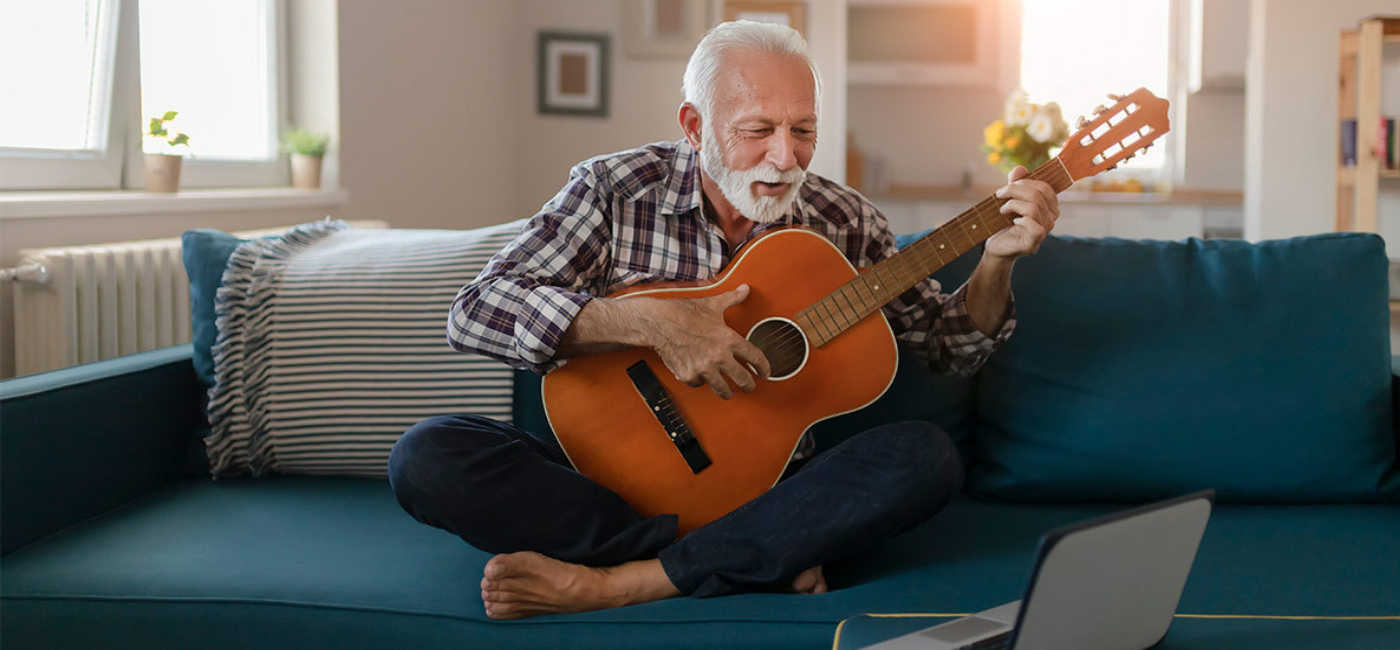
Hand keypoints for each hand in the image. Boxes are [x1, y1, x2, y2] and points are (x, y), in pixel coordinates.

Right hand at [642, 284, 770, 398]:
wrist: (659, 322)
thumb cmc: (684, 313)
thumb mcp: (712, 304)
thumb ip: (732, 299)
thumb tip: (744, 289)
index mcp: (729, 339)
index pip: (755, 357)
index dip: (764, 367)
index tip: (765, 372)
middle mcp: (719, 356)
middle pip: (743, 379)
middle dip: (749, 386)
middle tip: (750, 387)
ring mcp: (704, 368)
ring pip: (723, 389)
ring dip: (728, 392)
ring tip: (729, 392)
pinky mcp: (689, 376)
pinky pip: (699, 384)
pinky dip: (700, 381)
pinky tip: (700, 375)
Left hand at [985, 166, 1057, 260]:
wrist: (997, 246)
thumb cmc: (1005, 223)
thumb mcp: (1010, 200)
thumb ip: (1016, 185)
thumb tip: (1019, 169)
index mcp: (1050, 207)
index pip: (1045, 188)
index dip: (1025, 182)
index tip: (1007, 186)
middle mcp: (1051, 219)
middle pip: (1038, 196)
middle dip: (1015, 190)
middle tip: (999, 194)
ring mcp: (1044, 232)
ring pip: (1033, 208)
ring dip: (1013, 205)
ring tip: (1002, 209)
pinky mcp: (1034, 243)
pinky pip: (1034, 226)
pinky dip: (1020, 220)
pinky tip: (1011, 221)